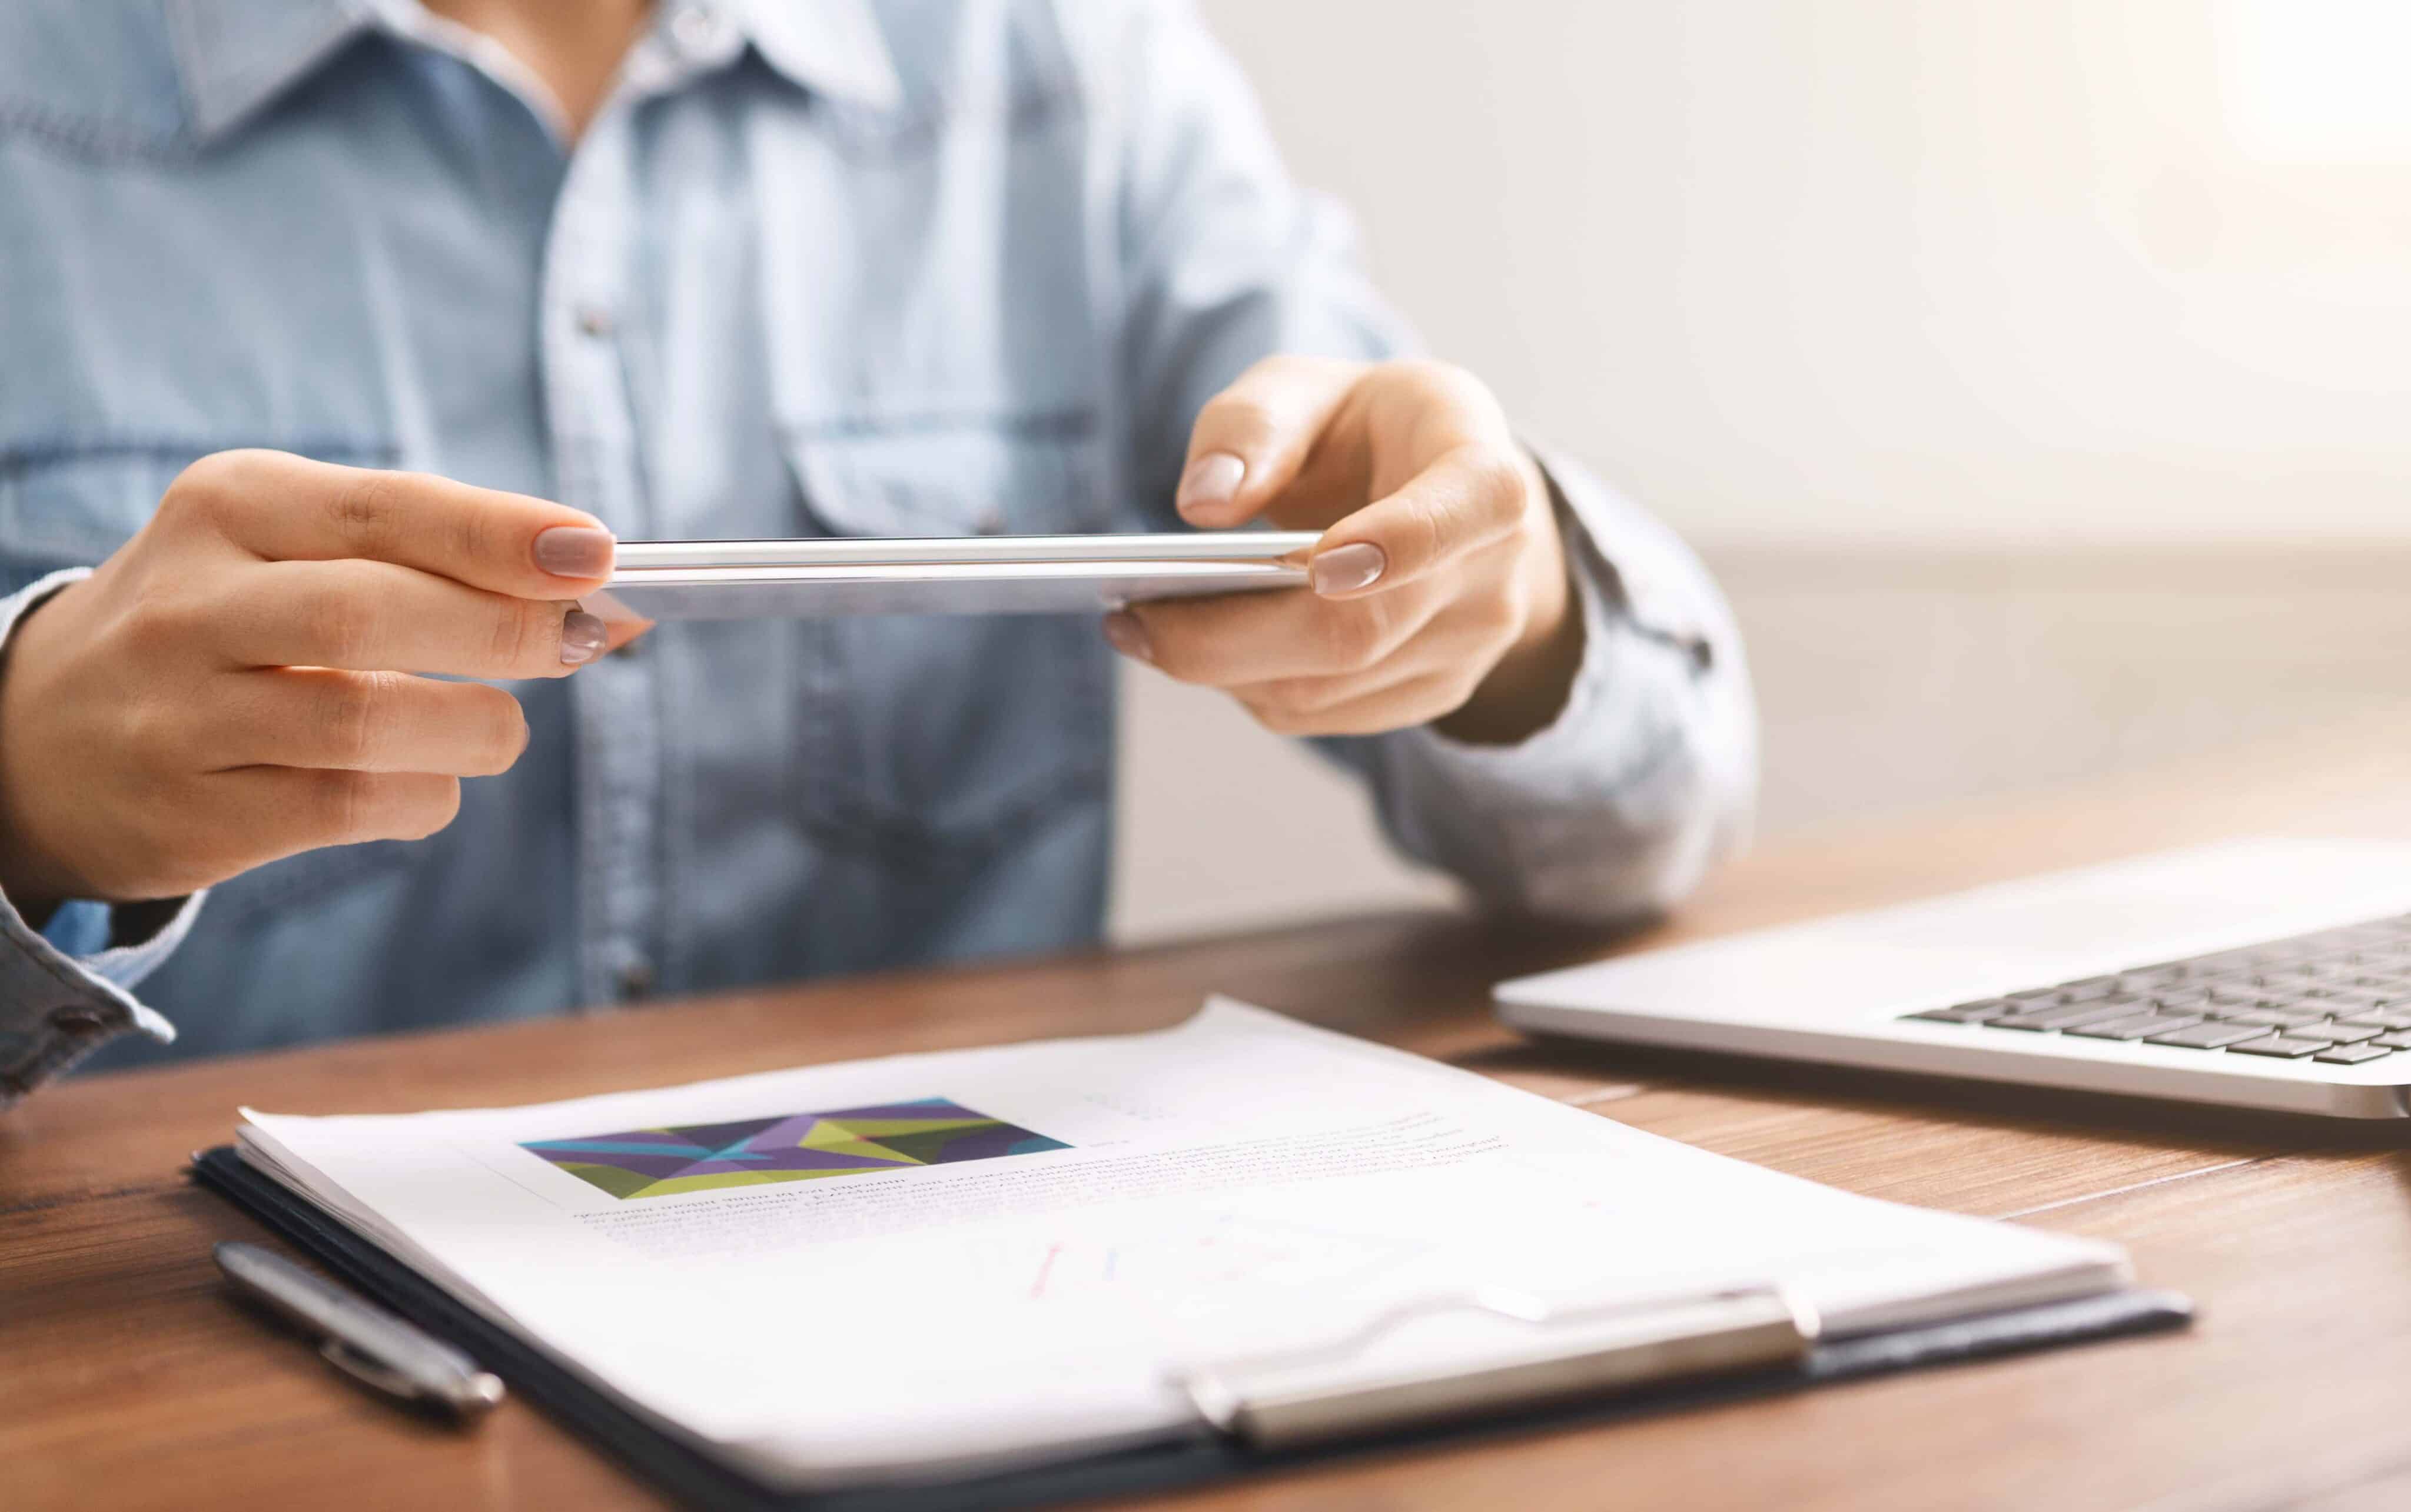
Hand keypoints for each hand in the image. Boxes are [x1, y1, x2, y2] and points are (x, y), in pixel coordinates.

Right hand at [0, 451, 632, 915]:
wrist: (42, 737)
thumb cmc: (224, 625)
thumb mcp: (292, 548)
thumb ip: (432, 555)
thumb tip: (599, 582)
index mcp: (228, 506)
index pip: (386, 509)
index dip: (501, 534)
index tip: (595, 554)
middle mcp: (192, 603)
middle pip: (379, 611)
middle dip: (508, 630)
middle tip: (576, 642)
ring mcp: (183, 714)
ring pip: (374, 720)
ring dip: (480, 727)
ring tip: (496, 725)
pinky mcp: (196, 814)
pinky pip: (355, 805)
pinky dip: (427, 794)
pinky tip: (426, 778)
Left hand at [1107, 357, 1582, 742]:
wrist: (1438, 494)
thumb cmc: (1365, 431)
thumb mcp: (1310, 388)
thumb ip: (1254, 423)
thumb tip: (1202, 503)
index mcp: (1483, 470)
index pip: (1469, 509)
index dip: (1402, 542)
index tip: (1318, 563)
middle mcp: (1494, 570)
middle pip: (1360, 629)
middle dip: (1233, 635)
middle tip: (1134, 619)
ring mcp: (1470, 646)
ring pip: (1330, 687)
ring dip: (1225, 668)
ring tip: (1144, 626)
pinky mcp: (1432, 693)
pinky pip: (1324, 713)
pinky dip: (1250, 686)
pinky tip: (1203, 649)